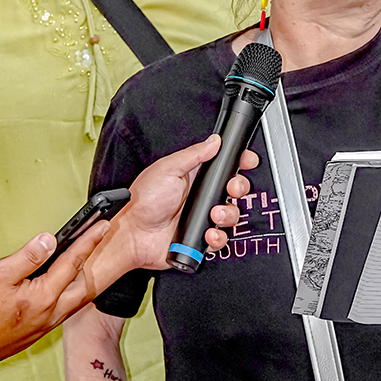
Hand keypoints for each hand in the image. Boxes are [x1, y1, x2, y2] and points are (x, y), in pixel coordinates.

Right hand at [0, 222, 109, 380]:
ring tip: (76, 263)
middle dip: (90, 263)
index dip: (89, 241)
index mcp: (44, 298)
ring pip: (73, 301)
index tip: (103, 226)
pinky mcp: (34, 334)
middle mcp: (50, 315)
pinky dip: (66, 295)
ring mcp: (43, 327)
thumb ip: (27, 257)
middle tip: (93, 243)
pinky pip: (61, 312)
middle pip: (83, 286)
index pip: (73, 263)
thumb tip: (49, 240)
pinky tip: (55, 290)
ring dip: (78, 281)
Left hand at [93, 134, 256, 274]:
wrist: (132, 234)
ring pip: (232, 215)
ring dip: (229, 215)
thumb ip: (193, 155)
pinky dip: (219, 238)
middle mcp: (201, 197)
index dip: (239, 163)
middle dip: (239, 189)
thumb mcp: (167, 169)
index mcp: (194, 177)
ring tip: (214, 215)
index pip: (223, 166)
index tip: (247, 161)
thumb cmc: (142, 200)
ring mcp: (202, 218)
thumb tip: (214, 141)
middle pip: (234, 190)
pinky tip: (209, 234)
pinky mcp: (201, 238)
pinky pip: (221, 239)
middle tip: (232, 190)